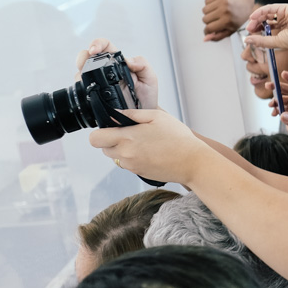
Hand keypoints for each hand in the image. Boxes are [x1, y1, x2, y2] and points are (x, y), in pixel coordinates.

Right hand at [76, 39, 158, 109]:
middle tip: (84, 64)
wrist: (142, 116)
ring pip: (80, 72)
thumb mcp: (150, 79)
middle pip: (86, 57)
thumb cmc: (146, 96)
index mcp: (118, 62)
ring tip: (89, 81)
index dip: (97, 44)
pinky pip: (81, 89)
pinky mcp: (92, 95)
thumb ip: (143, 65)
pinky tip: (89, 93)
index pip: (105, 46)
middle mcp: (104, 70)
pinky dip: (81, 89)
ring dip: (81, 74)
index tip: (95, 50)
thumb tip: (129, 60)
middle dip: (82, 58)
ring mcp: (97, 82)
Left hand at [88, 108, 205, 185]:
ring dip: (122, 150)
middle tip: (130, 133)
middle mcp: (125, 154)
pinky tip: (150, 152)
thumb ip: (132, 114)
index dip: (101, 131)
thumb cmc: (178, 138)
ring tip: (143, 143)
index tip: (112, 127)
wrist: (193, 162)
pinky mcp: (139, 173)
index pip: (95, 139)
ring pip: (115, 157)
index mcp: (127, 138)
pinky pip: (128, 164)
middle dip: (111, 140)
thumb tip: (116, 113)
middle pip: (103, 148)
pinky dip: (134, 158)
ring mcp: (132, 166)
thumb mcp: (156, 116)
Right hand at [202, 0, 251, 41]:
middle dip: (209, 22)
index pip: (209, 28)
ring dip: (208, 13)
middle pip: (205, 19)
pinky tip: (217, 6)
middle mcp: (224, 10)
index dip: (207, 31)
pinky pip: (206, 1)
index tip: (209, 30)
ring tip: (217, 13)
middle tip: (217, 21)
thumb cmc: (238, 18)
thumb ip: (217, 36)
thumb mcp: (230, 30)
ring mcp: (222, 1)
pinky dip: (209, 5)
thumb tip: (205, 39)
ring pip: (204, 10)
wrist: (245, 2)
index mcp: (227, 21)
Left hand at [244, 3, 287, 52]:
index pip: (268, 29)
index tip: (250, 36)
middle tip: (249, 30)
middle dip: (256, 25)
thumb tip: (247, 40)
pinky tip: (254, 17)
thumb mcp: (277, 42)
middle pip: (265, 21)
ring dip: (257, 18)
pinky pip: (269, 8)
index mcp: (284, 31)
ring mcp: (284, 14)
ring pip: (266, 14)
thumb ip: (262, 41)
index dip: (258, 32)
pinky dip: (260, 12)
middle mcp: (284, 21)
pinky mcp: (284, 8)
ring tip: (250, 25)